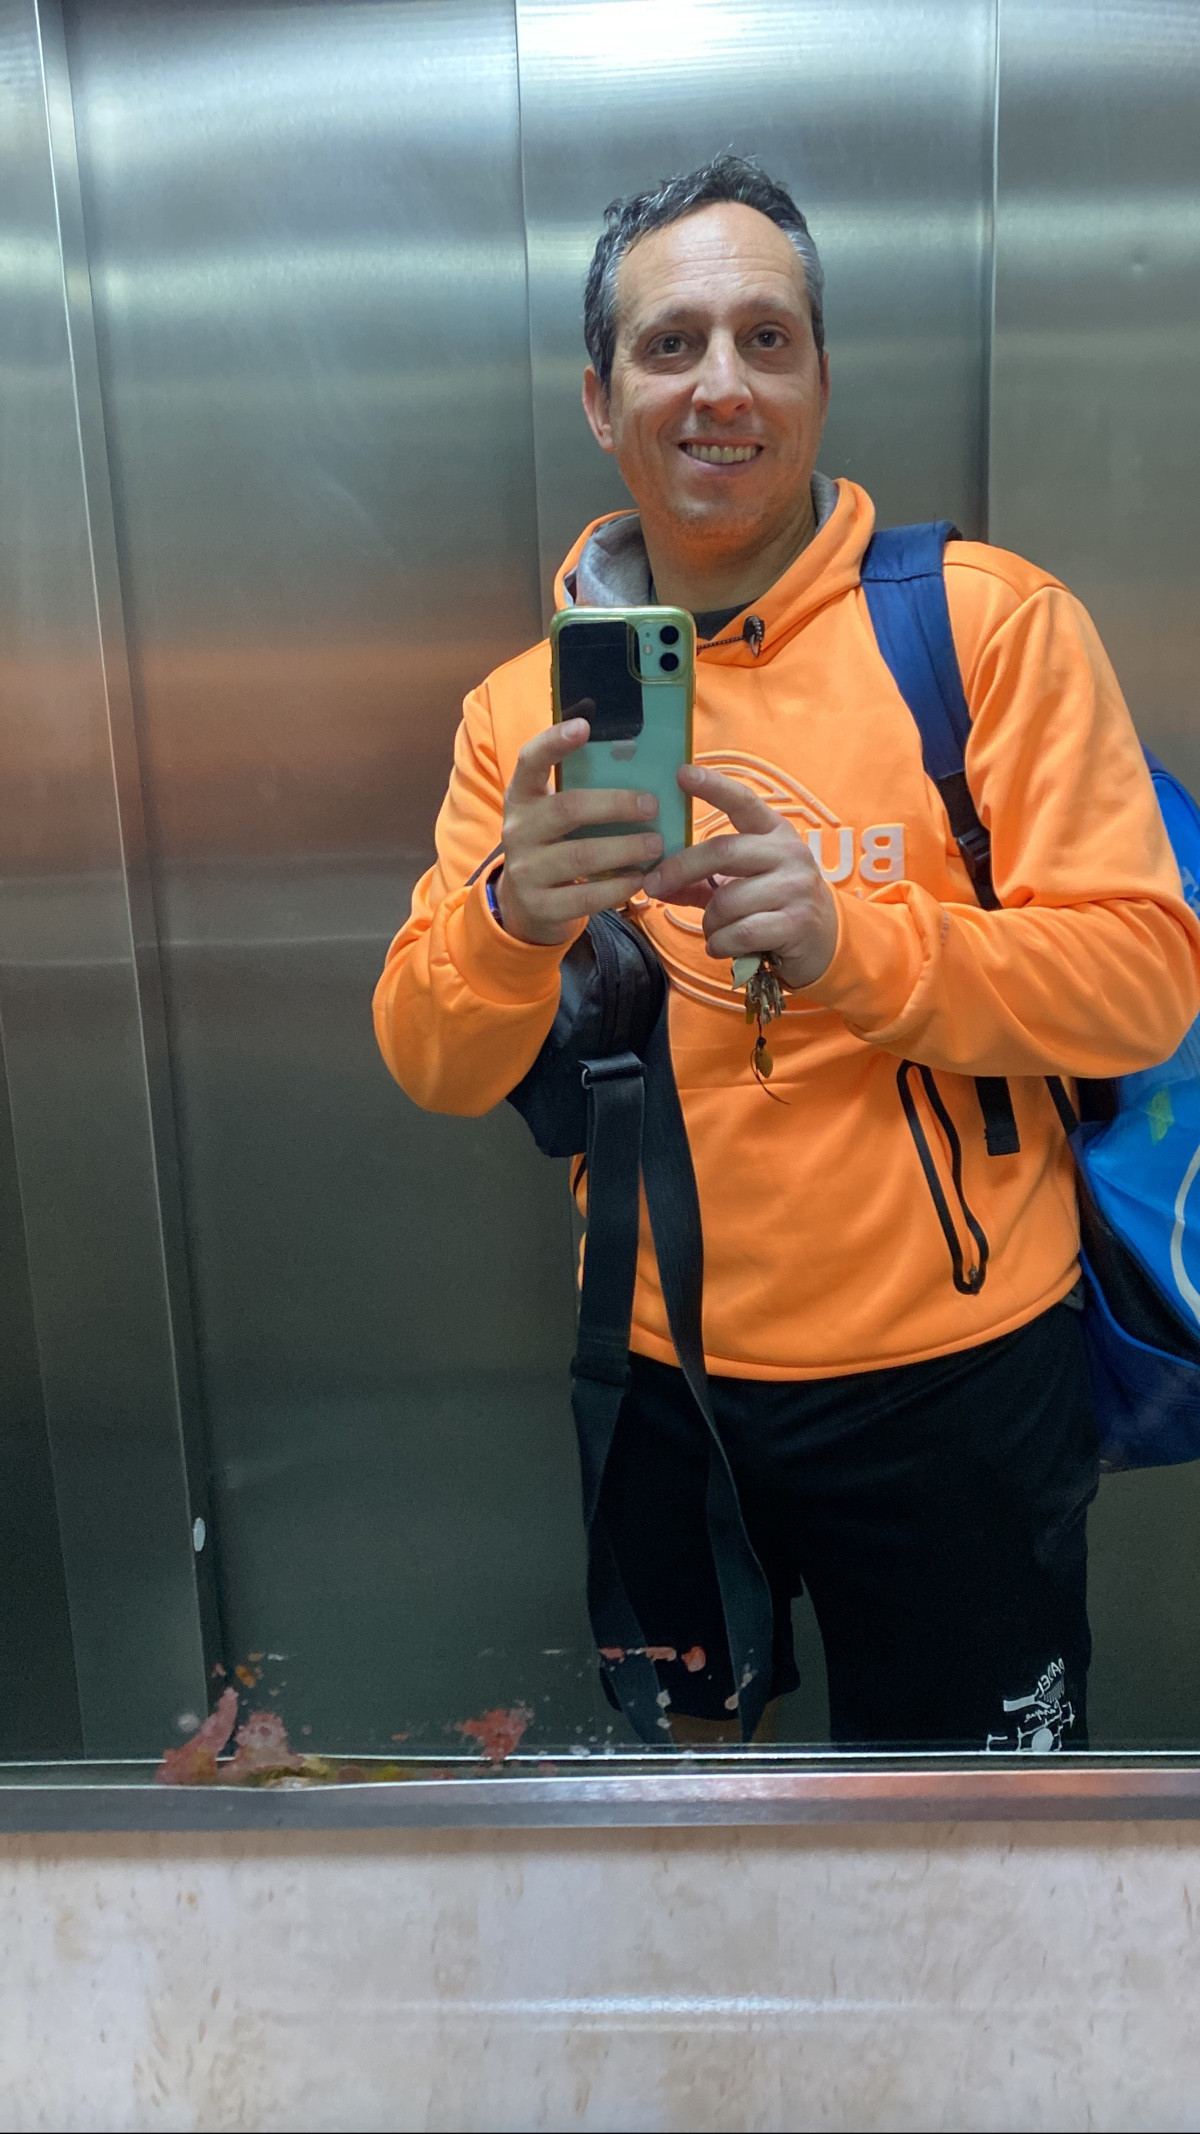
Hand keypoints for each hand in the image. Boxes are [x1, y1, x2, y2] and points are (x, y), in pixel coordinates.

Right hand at [494, 718, 662, 946]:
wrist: (526, 904)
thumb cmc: (555, 845)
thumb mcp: (555, 815)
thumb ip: (584, 790)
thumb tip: (639, 757)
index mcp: (522, 796)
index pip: (530, 761)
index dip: (554, 742)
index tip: (584, 726)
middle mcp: (517, 829)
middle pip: (567, 808)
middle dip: (615, 805)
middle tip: (653, 806)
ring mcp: (525, 870)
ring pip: (581, 855)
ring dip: (624, 848)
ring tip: (656, 845)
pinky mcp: (539, 905)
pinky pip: (584, 896)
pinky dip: (617, 887)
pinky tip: (640, 879)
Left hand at [642, 763, 837, 988]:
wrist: (824, 942)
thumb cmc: (774, 906)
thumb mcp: (743, 884)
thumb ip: (701, 880)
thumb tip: (655, 882)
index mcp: (774, 833)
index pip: (743, 802)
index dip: (713, 787)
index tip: (682, 773)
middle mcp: (788, 854)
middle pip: (723, 851)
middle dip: (681, 869)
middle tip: (654, 885)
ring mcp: (795, 888)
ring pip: (727, 901)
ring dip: (709, 922)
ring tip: (715, 931)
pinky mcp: (796, 923)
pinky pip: (739, 932)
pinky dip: (720, 944)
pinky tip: (723, 946)